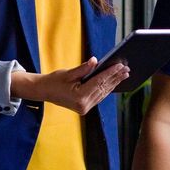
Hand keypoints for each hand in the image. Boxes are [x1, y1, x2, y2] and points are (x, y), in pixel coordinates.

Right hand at [11, 57, 128, 114]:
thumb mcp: (68, 73)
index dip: (110, 73)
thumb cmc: (54, 81)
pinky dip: (107, 88)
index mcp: (79, 97)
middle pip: (103, 88)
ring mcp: (85, 108)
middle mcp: (84, 105)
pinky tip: (114, 81)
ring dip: (114, 83)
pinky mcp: (85, 107)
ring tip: (124, 74)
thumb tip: (96, 61)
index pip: (99, 82)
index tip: (120, 65)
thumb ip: (83, 69)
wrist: (44, 92)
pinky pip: (99, 96)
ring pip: (103, 93)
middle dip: (115, 78)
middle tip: (126, 68)